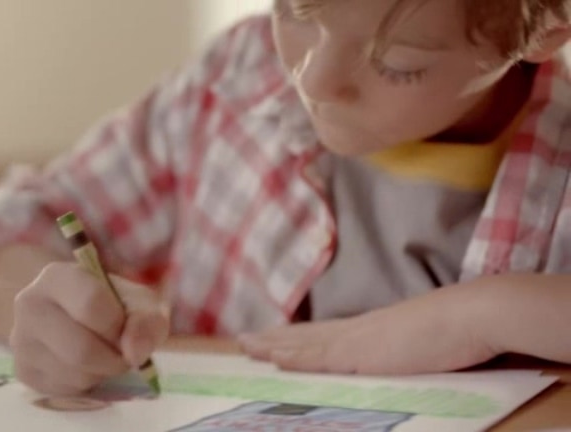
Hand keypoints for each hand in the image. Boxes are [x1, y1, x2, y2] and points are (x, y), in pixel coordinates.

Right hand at [9, 261, 169, 395]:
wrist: (80, 317)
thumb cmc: (113, 305)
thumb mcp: (140, 303)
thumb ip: (147, 321)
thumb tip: (136, 353)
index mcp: (57, 276)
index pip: (91, 304)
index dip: (118, 325)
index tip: (126, 329)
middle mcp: (29, 304)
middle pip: (80, 349)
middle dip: (113, 359)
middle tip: (123, 354)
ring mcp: (21, 340)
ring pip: (74, 374)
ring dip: (102, 374)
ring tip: (104, 356)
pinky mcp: (22, 370)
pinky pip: (64, 390)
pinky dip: (86, 385)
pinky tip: (86, 367)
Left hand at [238, 285, 497, 374]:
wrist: (472, 314)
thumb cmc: (455, 328)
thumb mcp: (418, 339)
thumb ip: (397, 347)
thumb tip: (391, 354)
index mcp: (369, 329)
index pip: (323, 334)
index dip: (295, 337)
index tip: (272, 338)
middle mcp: (357, 331)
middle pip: (306, 336)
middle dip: (273, 340)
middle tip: (243, 341)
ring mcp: (358, 341)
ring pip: (305, 344)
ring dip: (273, 346)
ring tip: (245, 346)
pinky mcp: (364, 354)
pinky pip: (321, 357)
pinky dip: (296, 358)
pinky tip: (274, 358)